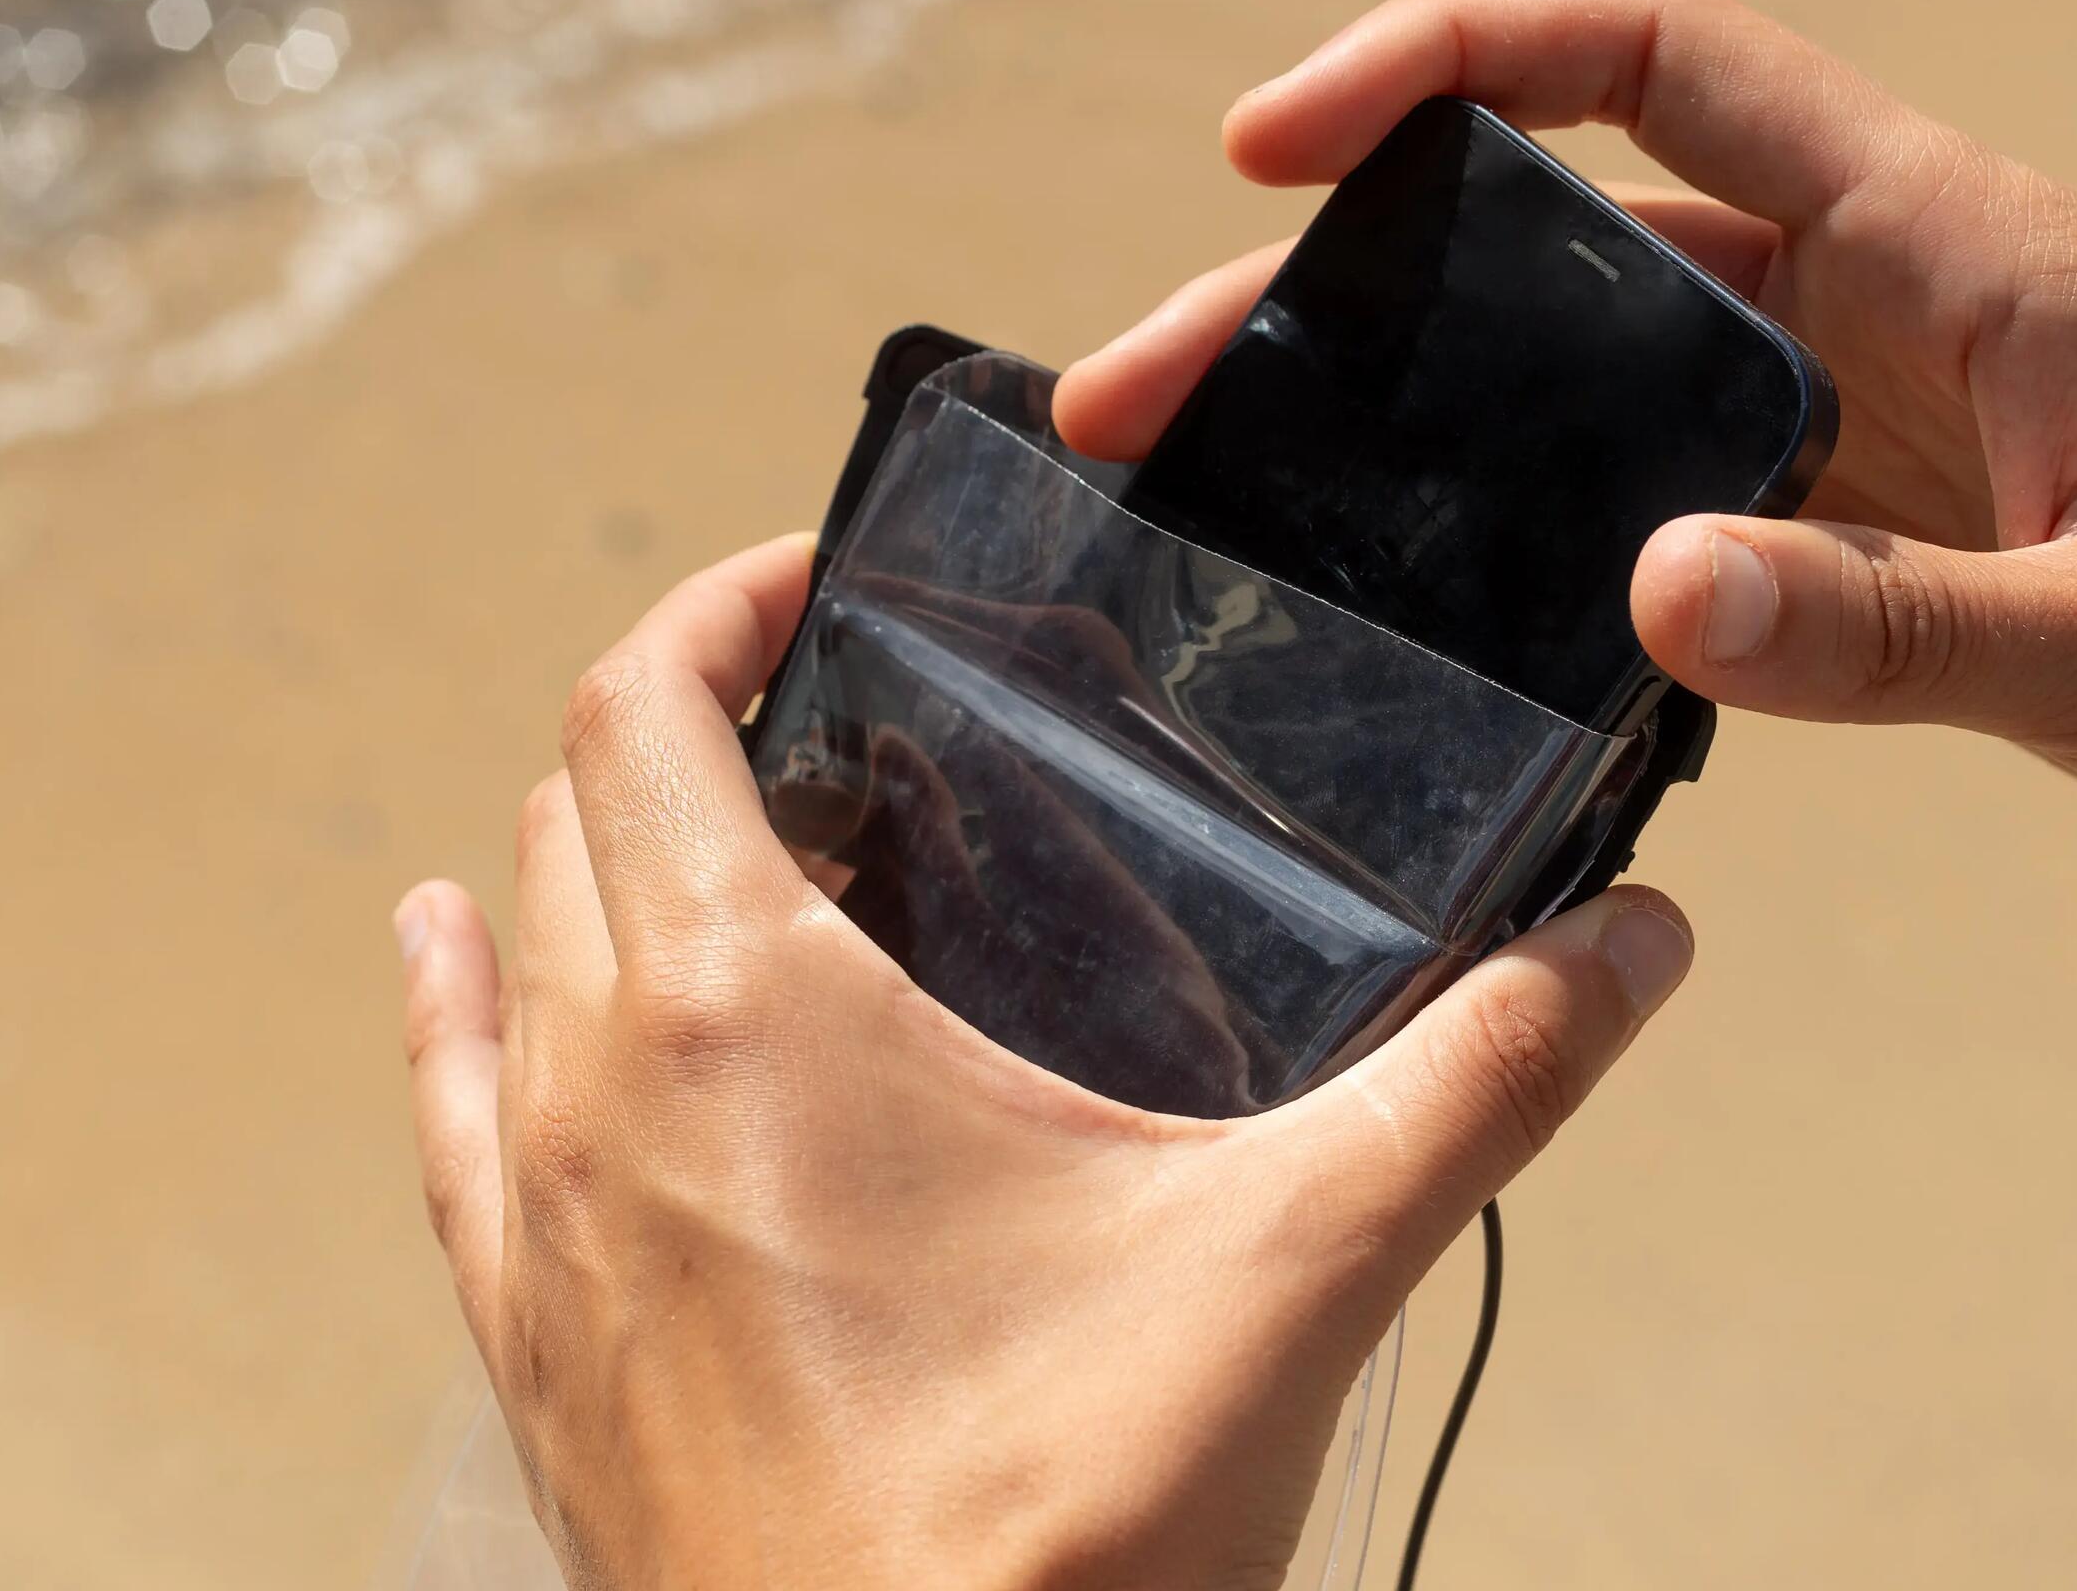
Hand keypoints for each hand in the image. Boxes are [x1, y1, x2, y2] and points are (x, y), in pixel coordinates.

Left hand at [394, 534, 1694, 1590]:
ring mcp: (541, 1226)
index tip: (816, 581)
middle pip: (573, 810)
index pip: (645, 705)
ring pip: (506, 953)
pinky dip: (454, 1013)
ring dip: (579, 858)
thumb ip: (1478, 1082)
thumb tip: (1628, 952)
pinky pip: (448, 1122)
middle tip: (830, 722)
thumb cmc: (1062, 1536)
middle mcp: (596, 1088)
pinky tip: (452, 970)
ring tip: (691, 825)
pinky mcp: (531, 1349)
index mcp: (739, 1009)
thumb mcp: (1295, 1267)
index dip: (720, 605)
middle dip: (685, 726)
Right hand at [1058, 0, 2076, 913]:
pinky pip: (1655, 478)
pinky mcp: (1881, 520)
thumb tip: (1650, 600)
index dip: (1451, 58)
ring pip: (1581, 362)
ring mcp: (1875, 409)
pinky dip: (1514, 515)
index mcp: (1958, 247)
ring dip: (1396, 410)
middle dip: (1336, 286)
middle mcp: (1891, 297)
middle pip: (1557, 225)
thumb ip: (1906, 633)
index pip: (1659, 60)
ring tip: (1221, 499)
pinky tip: (1419, 607)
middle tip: (1150, 392)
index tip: (1277, 145)